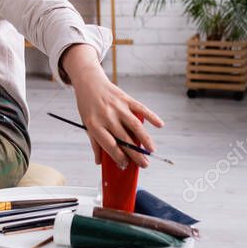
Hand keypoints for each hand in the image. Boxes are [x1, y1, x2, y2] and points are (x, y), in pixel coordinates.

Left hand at [63, 53, 163, 168]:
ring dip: (145, 139)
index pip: (109, 145)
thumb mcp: (86, 124)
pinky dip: (151, 116)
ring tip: (152, 150)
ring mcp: (117, 107)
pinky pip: (140, 108)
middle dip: (135, 154)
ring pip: (134, 125)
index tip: (126, 166)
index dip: (119, 157)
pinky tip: (159, 124)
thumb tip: (99, 162)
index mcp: (95, 125)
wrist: (88, 82)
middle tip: (144, 164)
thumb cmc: (87, 106)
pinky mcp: (125, 99)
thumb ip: (94, 143)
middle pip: (124, 139)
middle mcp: (107, 116)